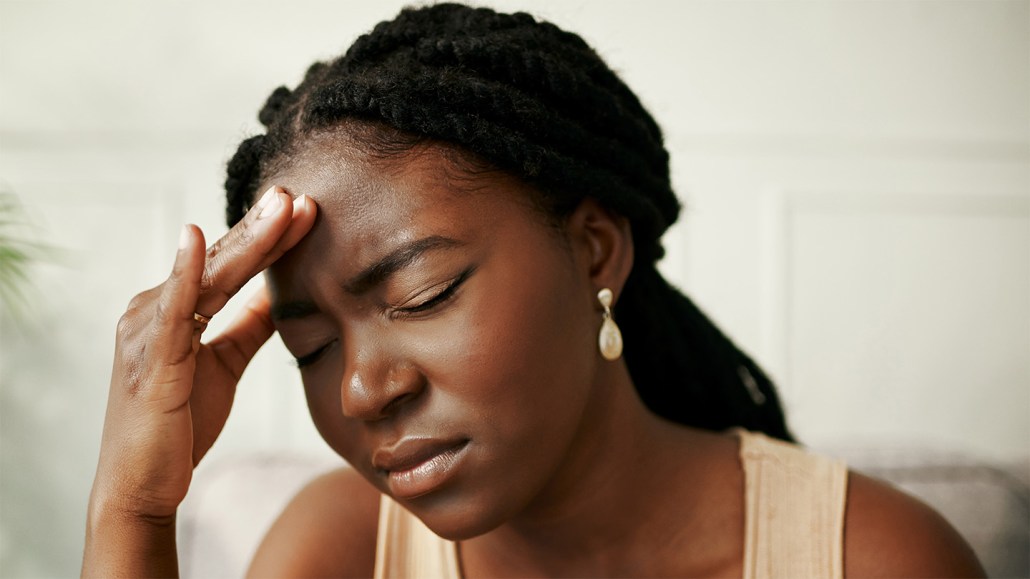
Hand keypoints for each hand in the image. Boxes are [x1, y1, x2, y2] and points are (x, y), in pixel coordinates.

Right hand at [89, 187, 316, 522]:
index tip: (307, 209)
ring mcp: (148, 332)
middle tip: (298, 194)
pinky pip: (170, 312)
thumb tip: (279, 290)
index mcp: (174, 310)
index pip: (230, 265)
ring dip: (245, 240)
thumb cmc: (179, 423)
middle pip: (220, 261)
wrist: (142, 483)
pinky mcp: (149, 361)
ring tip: (280, 207)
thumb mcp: (224, 362)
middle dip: (262, 227)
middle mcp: (154, 310)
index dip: (268, 237)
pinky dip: (183, 274)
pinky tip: (196, 240)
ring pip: (206, 277)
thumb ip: (248, 325)